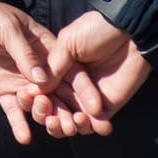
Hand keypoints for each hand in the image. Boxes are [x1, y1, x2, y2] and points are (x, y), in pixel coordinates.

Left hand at [0, 0, 79, 144]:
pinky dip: (19, 123)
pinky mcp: (2, 90)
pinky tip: (24, 138)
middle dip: (71, 111)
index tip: (97, 109)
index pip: (70, 71)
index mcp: (45, 49)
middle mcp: (38, 69)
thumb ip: (24, 53)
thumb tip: (43, 80)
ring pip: (40, 105)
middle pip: (59, 93)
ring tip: (52, 129)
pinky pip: (13, 110)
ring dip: (47, 118)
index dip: (85, 89)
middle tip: (79, 128)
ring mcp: (20, 81)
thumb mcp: (7, 28)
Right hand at [41, 12, 149, 134]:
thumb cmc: (96, 30)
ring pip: (74, 121)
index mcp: (59, 70)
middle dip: (50, 117)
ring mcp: (89, 98)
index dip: (35, 99)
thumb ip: (54, 66)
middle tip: (50, 118)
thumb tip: (36, 88)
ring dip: (68, 126)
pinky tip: (85, 122)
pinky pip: (96, 123)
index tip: (28, 100)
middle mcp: (72, 87)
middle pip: (56, 109)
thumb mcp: (68, 42)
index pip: (43, 91)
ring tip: (69, 122)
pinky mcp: (108, 107)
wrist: (129, 31)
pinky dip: (90, 127)